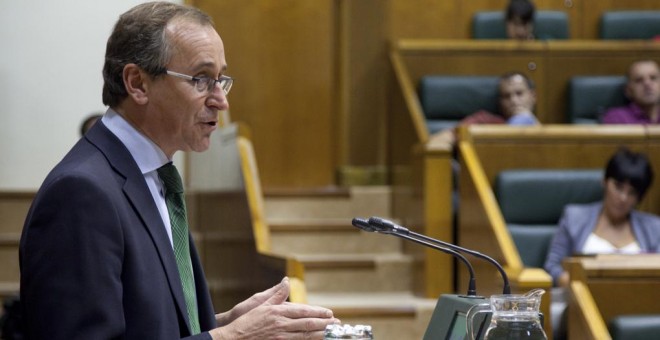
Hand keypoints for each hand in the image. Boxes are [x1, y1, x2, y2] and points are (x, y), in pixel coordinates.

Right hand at [212, 277, 339, 338]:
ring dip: (320, 334)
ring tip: (331, 333)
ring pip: (305, 336)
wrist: (234, 338)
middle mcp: (281, 324)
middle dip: (324, 324)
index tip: (329, 313)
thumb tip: (286, 280)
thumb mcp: (261, 303)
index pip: (303, 311)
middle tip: (336, 324)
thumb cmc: (246, 320)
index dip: (318, 312)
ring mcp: (281, 337)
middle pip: (308, 324)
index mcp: (278, 312)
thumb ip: (276, 293)